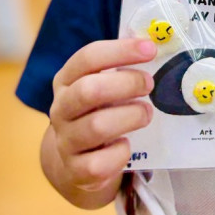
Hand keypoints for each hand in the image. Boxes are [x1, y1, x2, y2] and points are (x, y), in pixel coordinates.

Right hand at [47, 38, 156, 200]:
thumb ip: (120, 67)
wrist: (73, 163)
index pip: (88, 57)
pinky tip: (127, 145)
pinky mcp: (75, 171)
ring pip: (97, 127)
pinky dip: (120, 153)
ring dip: (130, 117)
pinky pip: (99, 164)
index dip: (121, 50)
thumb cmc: (97, 112)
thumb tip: (154, 43)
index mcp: (66, 80)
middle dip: (127, 83)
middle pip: (89, 90)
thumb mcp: (100, 86)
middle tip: (149, 84)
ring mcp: (65, 141)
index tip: (150, 49)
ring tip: (146, 113)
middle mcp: (60, 109)